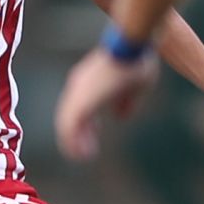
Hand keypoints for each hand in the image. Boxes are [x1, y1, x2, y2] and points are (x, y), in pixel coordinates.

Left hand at [54, 46, 161, 161]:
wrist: (132, 46)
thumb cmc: (137, 59)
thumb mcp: (136, 85)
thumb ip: (126, 101)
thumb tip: (121, 117)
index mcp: (90, 80)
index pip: (80, 103)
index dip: (86, 119)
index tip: (94, 130)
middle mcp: (79, 86)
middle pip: (70, 114)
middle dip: (79, 134)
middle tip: (86, 150)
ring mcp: (77, 93)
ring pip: (66, 124)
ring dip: (73, 142)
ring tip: (83, 156)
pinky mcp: (79, 102)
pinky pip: (68, 128)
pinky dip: (71, 142)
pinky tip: (81, 154)